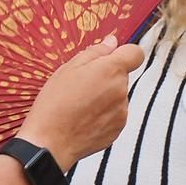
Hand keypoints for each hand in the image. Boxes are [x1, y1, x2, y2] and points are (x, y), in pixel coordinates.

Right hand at [20, 37, 144, 168]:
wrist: (50, 141)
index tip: (109, 58)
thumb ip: (94, 52)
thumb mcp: (68, 69)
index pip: (135, 53)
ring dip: (103, 97)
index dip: (124, 53)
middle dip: (105, 77)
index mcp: (111, 70)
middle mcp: (121, 90)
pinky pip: (114, 115)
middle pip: (121, 77)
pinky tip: (83, 118)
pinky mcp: (118, 129)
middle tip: (80, 86)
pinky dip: (102, 115)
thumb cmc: (55, 103)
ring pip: (116, 96)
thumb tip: (112, 43)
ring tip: (79, 105)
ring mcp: (122, 112)